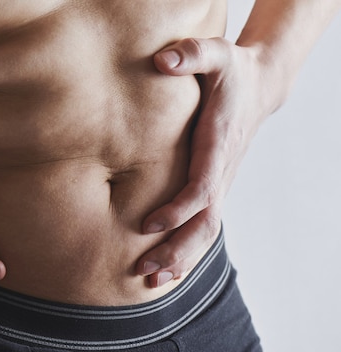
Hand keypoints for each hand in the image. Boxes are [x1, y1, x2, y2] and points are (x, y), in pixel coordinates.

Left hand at [136, 38, 281, 286]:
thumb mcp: (217, 54)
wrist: (258, 87)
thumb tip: (162, 60)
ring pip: (206, 230)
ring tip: (151, 279)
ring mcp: (220, 182)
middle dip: (176, 249)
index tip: (146, 225)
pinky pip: (203, 224)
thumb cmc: (231, 72)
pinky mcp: (215, 185)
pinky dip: (187, 247)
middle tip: (145, 271)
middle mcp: (221, 171)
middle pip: (205, 223)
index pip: (200, 188)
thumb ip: (192, 54)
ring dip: (181, 257)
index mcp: (218, 145)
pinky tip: (166, 263)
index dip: (176, 210)